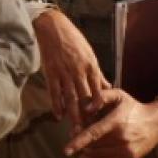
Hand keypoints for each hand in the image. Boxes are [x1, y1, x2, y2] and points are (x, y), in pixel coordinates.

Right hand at [34, 8, 107, 126]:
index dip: (100, 107)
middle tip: (90, 131)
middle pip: (86, 98)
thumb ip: (96, 73)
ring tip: (75, 129)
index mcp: (91, 66)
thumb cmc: (73, 39)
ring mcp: (64, 73)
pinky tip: (58, 116)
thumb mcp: (89, 54)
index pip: (98, 91)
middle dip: (88, 116)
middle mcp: (79, 71)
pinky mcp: (51, 72)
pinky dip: (57, 105)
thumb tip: (106, 86)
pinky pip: (55, 92)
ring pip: (71, 98)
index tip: (102, 119)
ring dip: (74, 115)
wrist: (53, 26)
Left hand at [62, 88, 157, 157]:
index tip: (66, 150)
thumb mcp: (119, 95)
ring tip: (83, 145)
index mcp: (116, 122)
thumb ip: (102, 96)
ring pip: (98, 156)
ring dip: (86, 152)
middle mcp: (121, 139)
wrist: (157, 123)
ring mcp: (126, 151)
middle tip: (77, 135)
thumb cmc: (134, 108)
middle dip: (81, 143)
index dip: (78, 142)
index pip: (93, 134)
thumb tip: (86, 108)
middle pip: (93, 146)